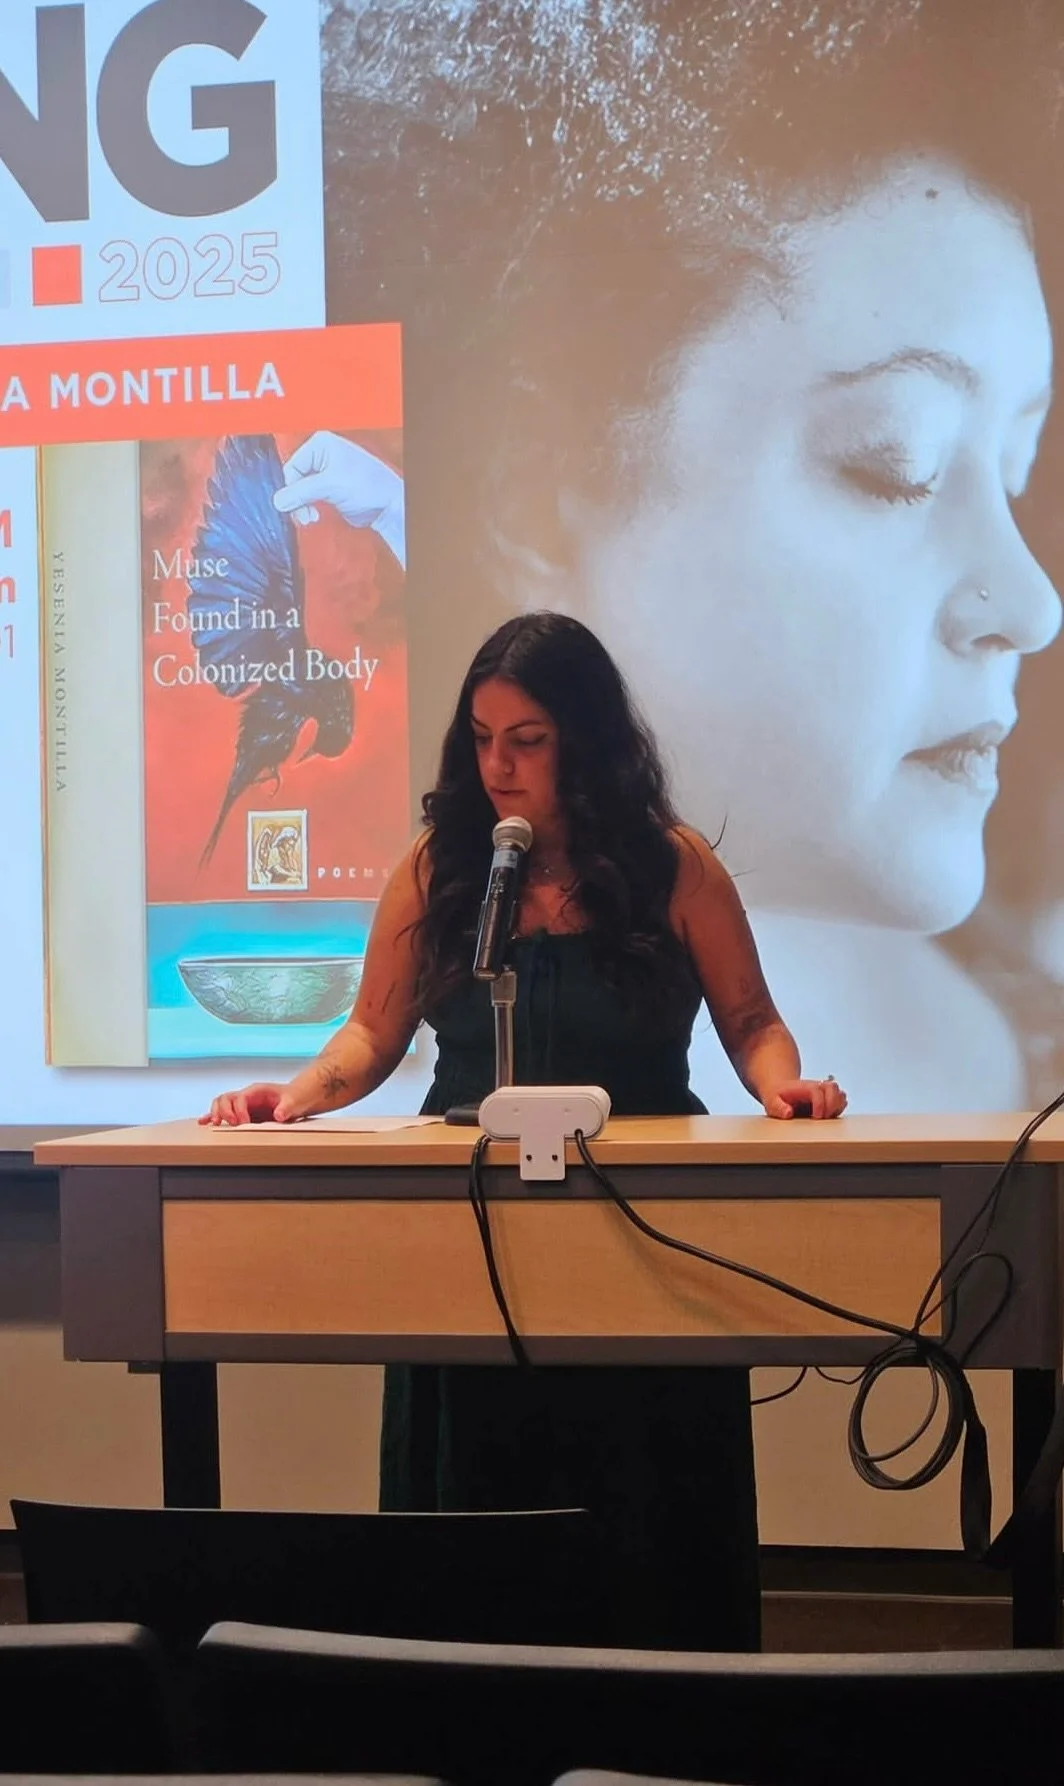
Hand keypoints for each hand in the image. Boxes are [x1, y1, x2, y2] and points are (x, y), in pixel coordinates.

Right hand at [199, 1081, 310, 1126]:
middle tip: (231, 1125)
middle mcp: (246, 1096)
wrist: (298, 1098)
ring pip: (221, 1104)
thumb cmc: (296, 1098)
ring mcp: (243, 1104)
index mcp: (256, 1091)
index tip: (244, 1124)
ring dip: (215, 1113)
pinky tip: (204, 1123)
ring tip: (213, 1124)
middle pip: (225, 1098)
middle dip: (223, 1111)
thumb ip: (287, 1107)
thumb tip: (279, 1115)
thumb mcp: (295, 1102)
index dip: (239, 1111)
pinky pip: (224, 1113)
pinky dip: (213, 1117)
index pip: (240, 1098)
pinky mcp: (242, 1113)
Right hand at [272, 429, 404, 564]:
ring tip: (311, 517)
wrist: (387, 504)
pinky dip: (309, 508)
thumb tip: (278, 501)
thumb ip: (301, 492)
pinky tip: (315, 515)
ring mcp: (324, 472)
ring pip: (299, 491)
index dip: (292, 488)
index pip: (292, 467)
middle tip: (305, 515)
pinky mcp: (327, 488)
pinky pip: (308, 498)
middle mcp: (320, 454)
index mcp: (320, 444)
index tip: (296, 506)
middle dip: (298, 500)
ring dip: (302, 507)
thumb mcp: (329, 485)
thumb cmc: (367, 486)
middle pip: (294, 479)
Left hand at [761, 1077, 847, 1120]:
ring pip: (839, 1093)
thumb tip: (788, 1113)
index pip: (816, 1091)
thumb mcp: (771, 1101)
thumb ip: (777, 1107)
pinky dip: (839, 1108)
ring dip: (837, 1106)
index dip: (820, 1104)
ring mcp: (823, 1091)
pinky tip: (829, 1116)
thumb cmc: (776, 1096)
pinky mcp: (829, 1098)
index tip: (816, 1117)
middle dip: (832, 1104)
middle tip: (823, 1118)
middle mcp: (816, 1086)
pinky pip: (841, 1100)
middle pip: (832, 1088)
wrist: (780, 1089)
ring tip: (828, 1117)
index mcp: (803, 1087)